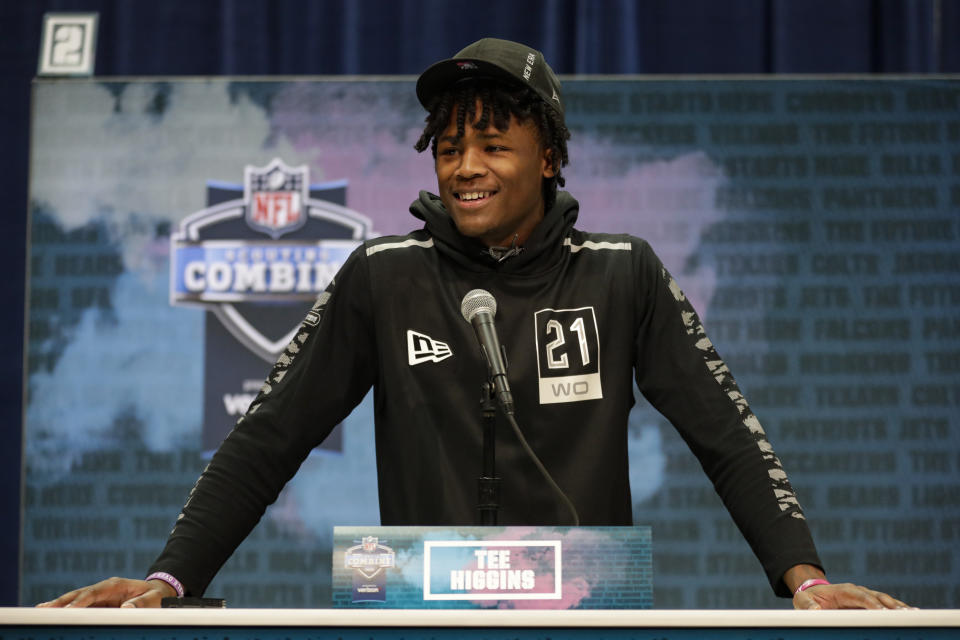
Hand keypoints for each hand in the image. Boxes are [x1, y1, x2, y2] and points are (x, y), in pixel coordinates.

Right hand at [35, 577, 175, 607]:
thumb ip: (143, 603)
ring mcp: (98, 596)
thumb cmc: (156, 596)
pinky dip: (65, 610)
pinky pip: (79, 607)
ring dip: (59, 606)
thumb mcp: (155, 598)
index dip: (81, 601)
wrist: (156, 593)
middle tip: (43, 610)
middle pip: (79, 595)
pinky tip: (51, 614)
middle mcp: (103, 588)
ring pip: (75, 600)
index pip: (95, 593)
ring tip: (40, 612)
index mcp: (116, 585)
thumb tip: (127, 607)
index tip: (69, 611)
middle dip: (62, 602)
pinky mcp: (96, 603)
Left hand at [793, 582, 910, 609]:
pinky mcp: (871, 604)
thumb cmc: (809, 599)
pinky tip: (912, 615)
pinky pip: (887, 607)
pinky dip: (899, 611)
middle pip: (878, 598)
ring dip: (900, 608)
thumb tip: (814, 610)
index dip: (872, 604)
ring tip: (916, 615)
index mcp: (843, 590)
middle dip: (892, 607)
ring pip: (886, 602)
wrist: (814, 594)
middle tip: (906, 616)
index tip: (882, 613)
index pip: (860, 596)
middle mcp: (858, 591)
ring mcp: (867, 597)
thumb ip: (808, 605)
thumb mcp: (802, 601)